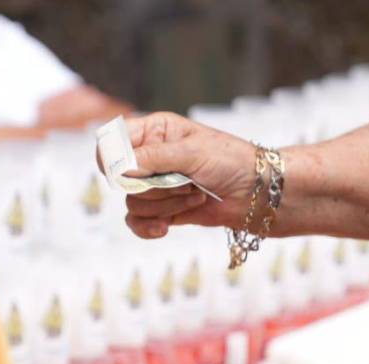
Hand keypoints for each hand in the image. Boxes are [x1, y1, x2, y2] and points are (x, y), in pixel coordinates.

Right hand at [117, 112, 257, 238]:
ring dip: (165, 204)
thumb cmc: (230, 162)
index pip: (114, 140)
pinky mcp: (161, 210)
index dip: (111, 157)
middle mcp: (150, 157)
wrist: (257, 194)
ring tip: (195, 195)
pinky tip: (165, 228)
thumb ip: (153, 158)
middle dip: (154, 186)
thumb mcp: (191, 153)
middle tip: (185, 180)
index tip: (123, 171)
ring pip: (133, 201)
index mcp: (155, 132)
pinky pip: (136, 221)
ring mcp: (155, 185)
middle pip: (122, 178)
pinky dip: (148, 227)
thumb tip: (120, 168)